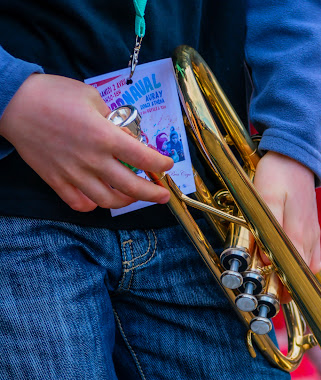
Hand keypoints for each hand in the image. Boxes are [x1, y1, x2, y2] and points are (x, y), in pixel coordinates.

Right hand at [0, 74, 172, 211]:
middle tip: (163, 195)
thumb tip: (127, 135)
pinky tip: (100, 197)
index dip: (160, 165)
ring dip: (126, 201)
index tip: (167, 166)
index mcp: (104, 136)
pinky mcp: (57, 181)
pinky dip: (93, 205)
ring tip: (133, 196)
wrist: (12, 103)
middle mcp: (92, 160)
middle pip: (131, 187)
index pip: (143, 157)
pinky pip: (80, 203)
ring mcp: (74, 174)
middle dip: (153, 194)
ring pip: (108, 201)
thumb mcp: (92, 98)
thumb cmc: (54, 95)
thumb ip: (113, 120)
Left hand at [253, 151, 320, 300]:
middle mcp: (309, 237)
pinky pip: (312, 254)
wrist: (294, 155)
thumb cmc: (277, 175)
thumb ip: (269, 230)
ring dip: (297, 278)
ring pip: (308, 265)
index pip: (294, 270)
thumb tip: (270, 261)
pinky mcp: (311, 227)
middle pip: (302, 272)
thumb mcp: (266, 199)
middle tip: (277, 302)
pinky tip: (297, 271)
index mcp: (297, 233)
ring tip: (284, 293)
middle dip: (290, 288)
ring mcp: (312, 233)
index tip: (277, 303)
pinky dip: (304, 266)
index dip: (286, 289)